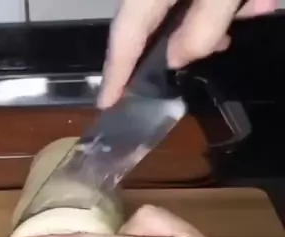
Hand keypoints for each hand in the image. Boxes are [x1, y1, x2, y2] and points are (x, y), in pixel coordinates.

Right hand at [99, 0, 276, 108]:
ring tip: (251, 10)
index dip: (114, 74)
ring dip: (218, 17)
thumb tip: (177, 59)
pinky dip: (229, 1)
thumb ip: (201, 28)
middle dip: (181, 44)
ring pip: (186, 7)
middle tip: (207, 56)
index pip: (125, 37)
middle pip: (152, 23)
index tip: (106, 105)